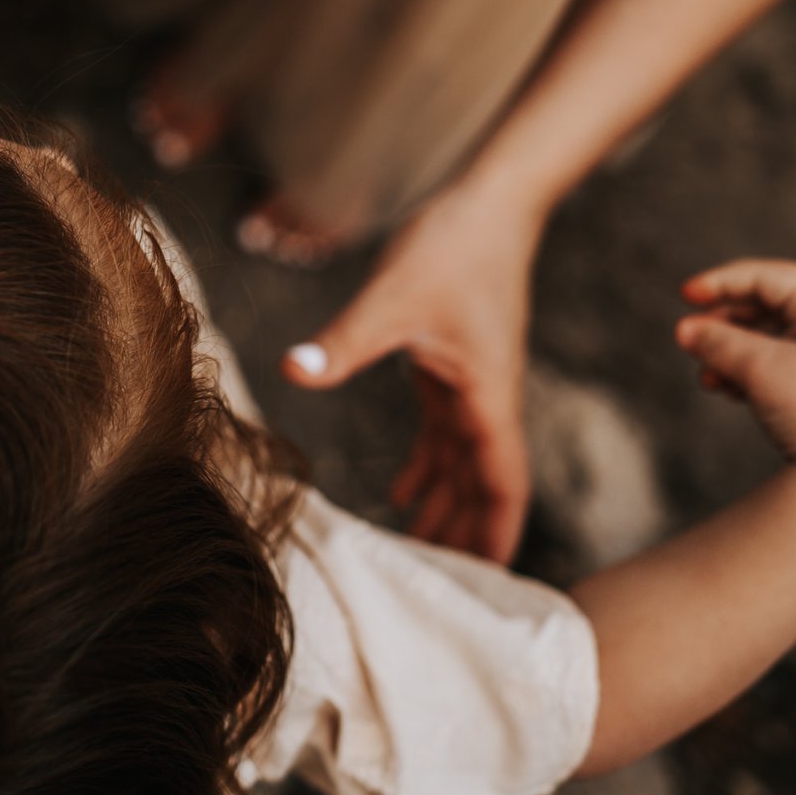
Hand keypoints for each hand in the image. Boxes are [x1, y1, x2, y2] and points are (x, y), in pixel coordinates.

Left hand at [285, 184, 542, 563]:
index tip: (491, 586)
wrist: (489, 200)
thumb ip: (344, 340)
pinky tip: (399, 496)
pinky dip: (426, 469)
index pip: (501, 483)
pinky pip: (443, 434)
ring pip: (462, 466)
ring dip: (443, 509)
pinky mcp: (452, 368)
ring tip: (417, 559)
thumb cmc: (453, 245)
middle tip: (440, 594)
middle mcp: (486, 400)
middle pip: (481, 487)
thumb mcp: (392, 298)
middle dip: (465, 538)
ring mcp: (471, 386)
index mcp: (487, 397)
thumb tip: (294, 369)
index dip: (496, 535)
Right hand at [674, 259, 795, 478]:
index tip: (684, 294)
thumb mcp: (758, 369)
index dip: (723, 282)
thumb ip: (717, 342)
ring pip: (777, 340)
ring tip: (705, 377)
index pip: (773, 278)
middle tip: (689, 337)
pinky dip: (755, 372)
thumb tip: (685, 330)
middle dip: (726, 324)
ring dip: (735, 352)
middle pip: (774, 308)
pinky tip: (726, 391)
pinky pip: (789, 365)